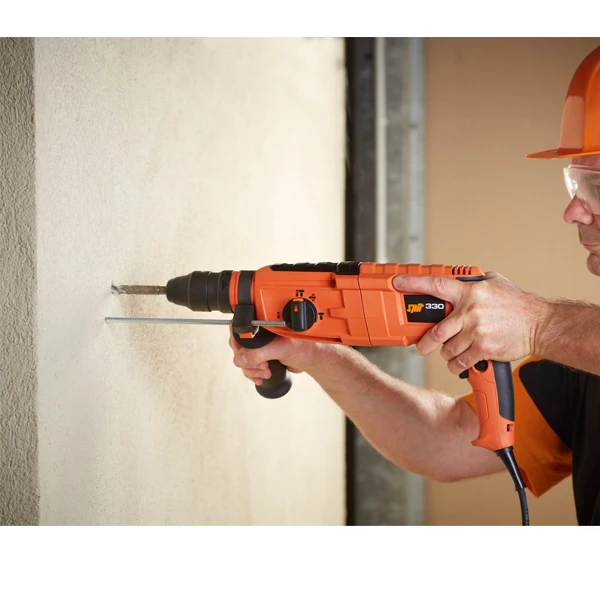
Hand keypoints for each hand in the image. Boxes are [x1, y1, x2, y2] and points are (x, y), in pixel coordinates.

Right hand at [228, 328, 322, 385]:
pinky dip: (252, 373)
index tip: (246, 355)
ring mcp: (260, 344)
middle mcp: (260, 332)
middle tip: (262, 365)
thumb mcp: (282, 348)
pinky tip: (261, 376)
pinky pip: (249, 365)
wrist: (314, 359)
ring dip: (251, 369)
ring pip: (242, 359)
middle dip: (248, 361)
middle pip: (238, 346)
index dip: (238, 344)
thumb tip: (241, 358)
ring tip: (265, 372)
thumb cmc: (306, 347)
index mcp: (263, 322)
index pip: (238, 329)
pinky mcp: (262, 355)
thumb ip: (260, 353)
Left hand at [392, 271, 546, 374]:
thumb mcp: (494, 283)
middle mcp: (470, 311)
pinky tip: (461, 361)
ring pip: (447, 349)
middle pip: (435, 331)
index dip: (413, 283)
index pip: (435, 285)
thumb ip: (472, 282)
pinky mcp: (484, 349)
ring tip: (454, 350)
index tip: (397, 282)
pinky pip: (460, 362)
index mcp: (470, 292)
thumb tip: (455, 280)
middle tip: (421, 346)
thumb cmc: (517, 304)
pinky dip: (457, 365)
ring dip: (446, 353)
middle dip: (424, 343)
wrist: (539, 324)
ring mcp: (477, 332)